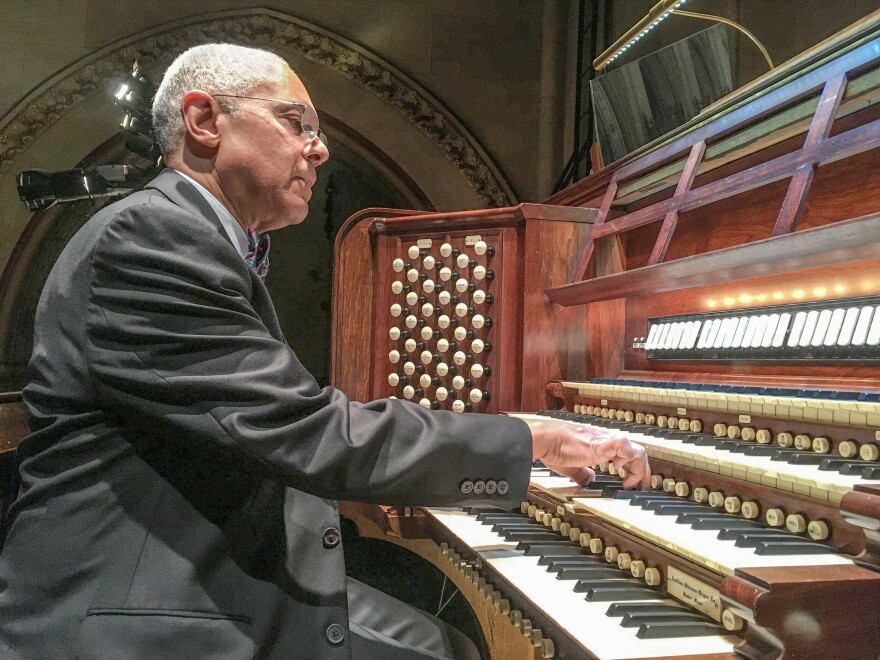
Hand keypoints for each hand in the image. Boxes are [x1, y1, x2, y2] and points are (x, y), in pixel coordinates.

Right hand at [523, 418, 650, 489]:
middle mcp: (607, 440)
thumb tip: (589, 480)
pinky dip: (629, 462)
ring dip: (639, 471)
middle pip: (638, 453)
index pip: (628, 454)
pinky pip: (627, 448)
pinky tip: (618, 471)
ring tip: (630, 485)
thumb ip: (583, 473)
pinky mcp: (603, 444)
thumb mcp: (572, 466)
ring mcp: (607, 441)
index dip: (634, 470)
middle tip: (641, 489)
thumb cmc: (554, 448)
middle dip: (643, 473)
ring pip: (638, 451)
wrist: (545, 439)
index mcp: (601, 444)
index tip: (630, 485)